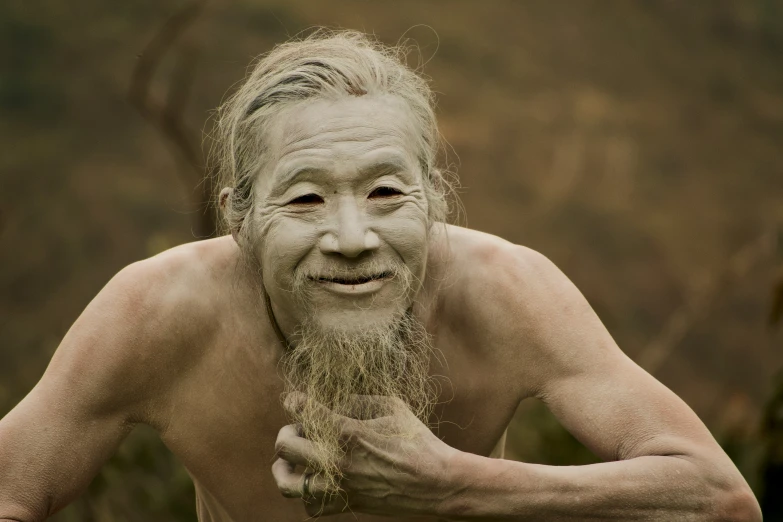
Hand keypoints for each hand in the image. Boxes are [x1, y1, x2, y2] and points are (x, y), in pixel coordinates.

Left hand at [272, 393, 460, 517]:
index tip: (295, 399)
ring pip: (287, 482)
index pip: (303, 411)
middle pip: (285, 445)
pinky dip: (306, 492)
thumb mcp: (392, 407)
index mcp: (348, 431)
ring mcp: (340, 487)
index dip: (294, 401)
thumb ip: (358, 400)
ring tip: (294, 458)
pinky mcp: (347, 504)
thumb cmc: (418, 440)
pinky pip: (309, 504)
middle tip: (300, 428)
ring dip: (284, 466)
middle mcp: (338, 461)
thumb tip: (335, 402)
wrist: (438, 483)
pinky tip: (315, 479)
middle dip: (288, 431)